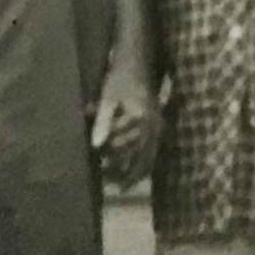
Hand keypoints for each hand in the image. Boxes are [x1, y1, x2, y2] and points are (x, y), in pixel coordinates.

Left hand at [88, 61, 156, 189]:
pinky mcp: (159, 132)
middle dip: (120, 168)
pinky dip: (142, 170)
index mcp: (139, 117)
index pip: (121, 142)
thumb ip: (102, 121)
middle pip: (135, 154)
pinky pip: (152, 156)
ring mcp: (158, 130)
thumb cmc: (119, 80)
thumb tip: (95, 145)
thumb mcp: (107, 98)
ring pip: (147, 159)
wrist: (137, 67)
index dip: (107, 152)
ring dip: (132, 174)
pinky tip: (131, 180)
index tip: (95, 159)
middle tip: (105, 179)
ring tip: (117, 187)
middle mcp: (152, 126)